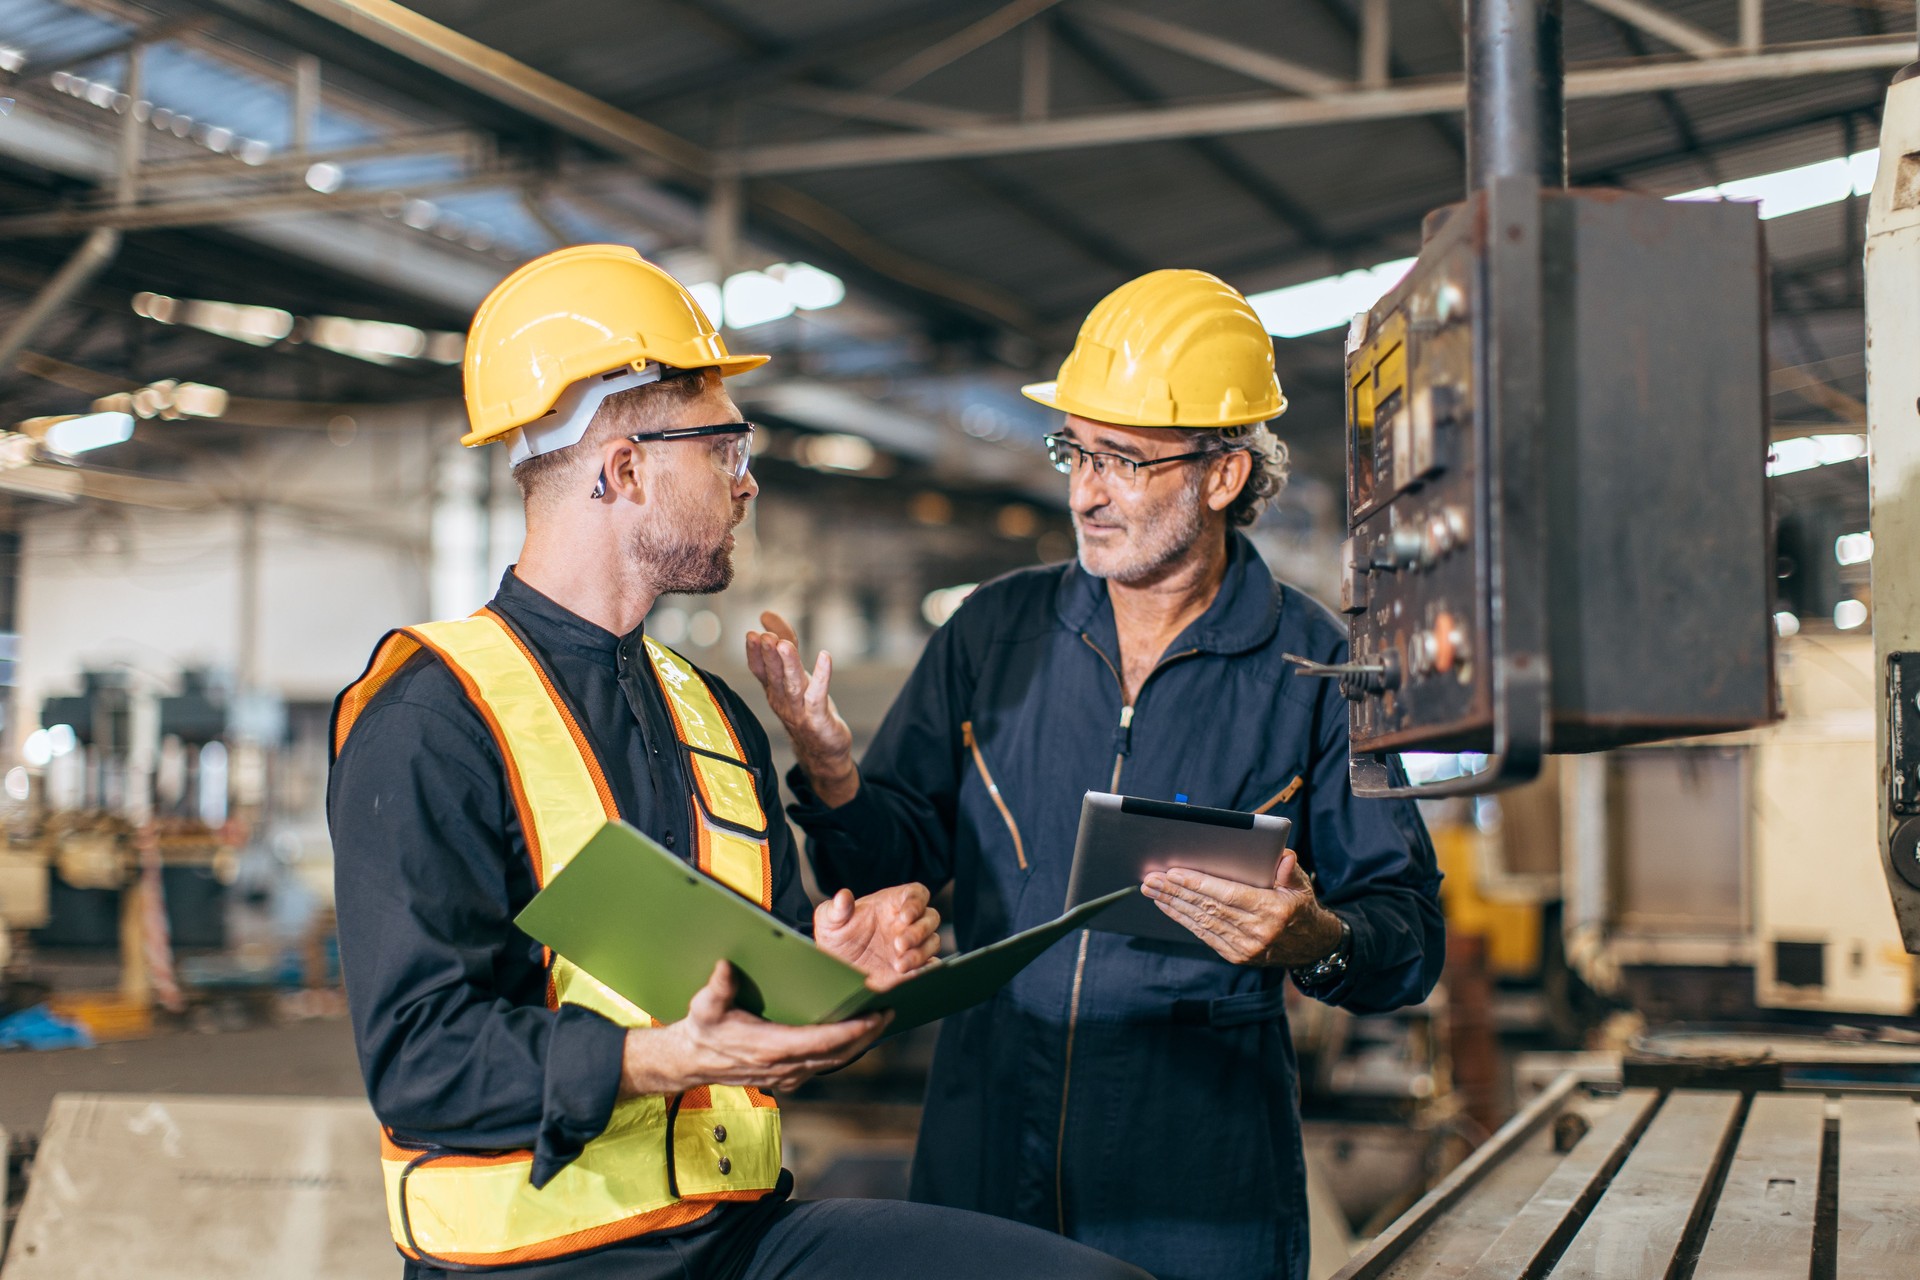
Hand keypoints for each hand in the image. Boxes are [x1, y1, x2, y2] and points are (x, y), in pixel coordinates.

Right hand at [621, 960, 887, 1096]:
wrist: (691, 1060)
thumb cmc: (702, 1030)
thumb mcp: (705, 1006)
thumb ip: (718, 987)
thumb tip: (726, 965)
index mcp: (769, 1048)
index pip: (820, 1042)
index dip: (850, 1032)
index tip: (873, 1017)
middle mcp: (782, 1067)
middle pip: (836, 1055)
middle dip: (866, 1035)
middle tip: (889, 1013)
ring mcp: (786, 1076)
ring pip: (833, 1063)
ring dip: (859, 1044)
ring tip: (880, 1021)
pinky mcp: (786, 1078)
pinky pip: (822, 1066)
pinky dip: (843, 1051)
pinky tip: (856, 1035)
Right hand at [744, 611, 857, 806]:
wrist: (822, 751)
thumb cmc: (807, 708)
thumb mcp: (793, 675)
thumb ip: (782, 645)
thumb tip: (765, 614)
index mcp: (773, 691)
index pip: (759, 670)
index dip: (755, 653)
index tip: (752, 634)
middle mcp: (782, 701)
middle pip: (773, 676)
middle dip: (768, 655)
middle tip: (764, 636)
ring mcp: (800, 711)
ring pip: (792, 685)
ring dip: (788, 665)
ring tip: (783, 645)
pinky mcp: (818, 719)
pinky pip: (818, 696)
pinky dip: (822, 676)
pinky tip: (825, 657)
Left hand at [814, 884, 941, 990]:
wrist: (836, 967)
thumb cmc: (835, 936)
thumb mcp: (829, 921)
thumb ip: (836, 908)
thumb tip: (843, 896)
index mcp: (891, 904)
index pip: (916, 894)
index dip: (916, 903)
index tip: (905, 916)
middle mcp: (906, 923)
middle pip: (931, 918)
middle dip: (919, 930)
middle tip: (898, 944)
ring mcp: (912, 945)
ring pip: (932, 942)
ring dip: (921, 953)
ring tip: (899, 965)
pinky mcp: (913, 967)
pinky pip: (930, 965)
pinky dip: (927, 970)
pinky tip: (911, 975)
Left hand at [1141, 851, 1343, 967]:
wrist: (1311, 946)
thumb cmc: (1301, 907)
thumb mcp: (1302, 886)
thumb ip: (1290, 871)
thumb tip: (1283, 857)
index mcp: (1273, 910)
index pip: (1228, 895)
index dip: (1199, 883)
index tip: (1174, 872)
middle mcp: (1257, 932)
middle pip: (1208, 908)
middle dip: (1176, 892)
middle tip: (1151, 879)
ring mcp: (1245, 947)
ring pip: (1202, 922)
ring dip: (1173, 905)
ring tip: (1152, 889)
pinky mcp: (1236, 955)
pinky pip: (1204, 934)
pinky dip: (1183, 919)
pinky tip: (1167, 906)